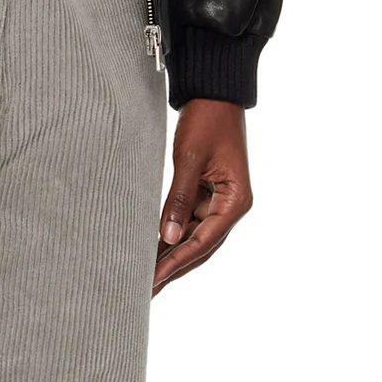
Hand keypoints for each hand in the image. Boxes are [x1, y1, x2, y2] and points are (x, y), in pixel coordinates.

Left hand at [152, 98, 251, 294]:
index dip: (176, 262)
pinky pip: (189, 218)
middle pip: (200, 246)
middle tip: (147, 289)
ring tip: (145, 273)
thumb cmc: (206, 120)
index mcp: (236, 201)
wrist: (213, 91)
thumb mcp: (190, 159)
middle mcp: (231, 205)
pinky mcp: (207, 191)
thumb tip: (167, 238)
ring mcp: (220, 199)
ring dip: (171, 252)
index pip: (203, 241)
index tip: (154, 279)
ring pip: (194, 235)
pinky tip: (152, 244)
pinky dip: (171, 231)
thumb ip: (179, 199)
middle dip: (173, 266)